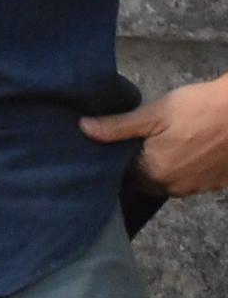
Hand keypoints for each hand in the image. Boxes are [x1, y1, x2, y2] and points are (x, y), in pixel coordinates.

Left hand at [84, 76, 227, 196]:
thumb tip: (83, 129)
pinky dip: (184, 168)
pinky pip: (190, 180)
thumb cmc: (199, 109)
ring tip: (160, 144)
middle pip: (145, 181)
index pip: (123, 176)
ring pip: (168, 181)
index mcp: (154, 174)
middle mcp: (175, 188)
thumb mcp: (153, 114)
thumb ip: (117, 127)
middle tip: (135, 142)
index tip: (112, 147)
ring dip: (161, 167)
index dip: (116, 161)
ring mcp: (198, 187)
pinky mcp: (218, 182)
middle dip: (138, 165)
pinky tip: (185, 148)